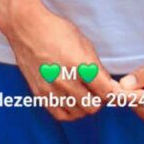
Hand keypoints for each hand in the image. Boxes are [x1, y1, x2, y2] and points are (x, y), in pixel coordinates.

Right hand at [3, 3, 125, 121]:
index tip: (115, 91)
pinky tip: (71, 101)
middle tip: (98, 90)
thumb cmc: (56, 30)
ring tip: (84, 93)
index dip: (114, 94)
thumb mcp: (83, 42)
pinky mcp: (40, 94)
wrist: (27, 28)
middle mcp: (66, 80)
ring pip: (78, 113)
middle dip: (100, 99)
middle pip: (93, 106)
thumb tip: (108, 84)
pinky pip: (61, 115)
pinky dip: (70, 111)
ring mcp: (52, 89)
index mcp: (80, 64)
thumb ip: (96, 66)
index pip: (106, 92)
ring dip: (85, 106)